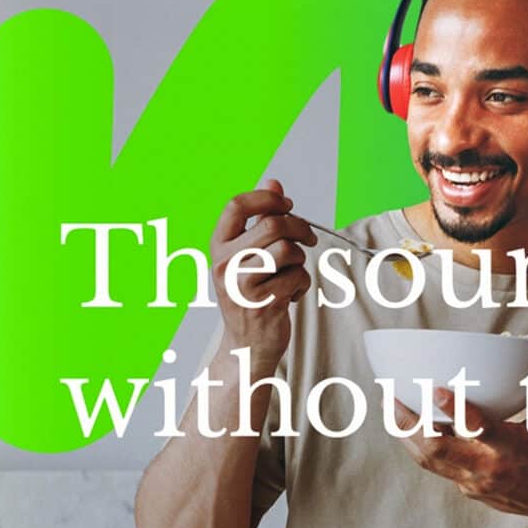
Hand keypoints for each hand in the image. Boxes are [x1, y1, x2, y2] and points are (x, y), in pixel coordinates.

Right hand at [210, 178, 316, 370]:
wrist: (246, 346)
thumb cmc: (250, 297)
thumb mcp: (247, 256)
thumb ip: (259, 220)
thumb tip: (274, 181)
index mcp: (218, 247)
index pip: (237, 205)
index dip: (267, 197)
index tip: (287, 204)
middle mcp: (225, 264)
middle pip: (273, 225)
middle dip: (300, 228)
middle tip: (309, 238)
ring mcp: (242, 284)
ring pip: (288, 250)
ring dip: (301, 260)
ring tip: (293, 274)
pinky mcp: (263, 303)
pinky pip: (297, 277)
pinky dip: (302, 284)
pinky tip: (291, 295)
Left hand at [391, 356, 527, 519]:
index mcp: (512, 448)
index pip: (480, 429)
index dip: (456, 410)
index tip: (436, 389)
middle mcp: (488, 468)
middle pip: (436, 448)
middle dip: (408, 422)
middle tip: (390, 396)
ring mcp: (473, 482)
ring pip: (428, 460)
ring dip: (405, 434)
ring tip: (389, 407)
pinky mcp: (467, 489)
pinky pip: (437, 466)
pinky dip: (421, 445)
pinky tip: (410, 426)